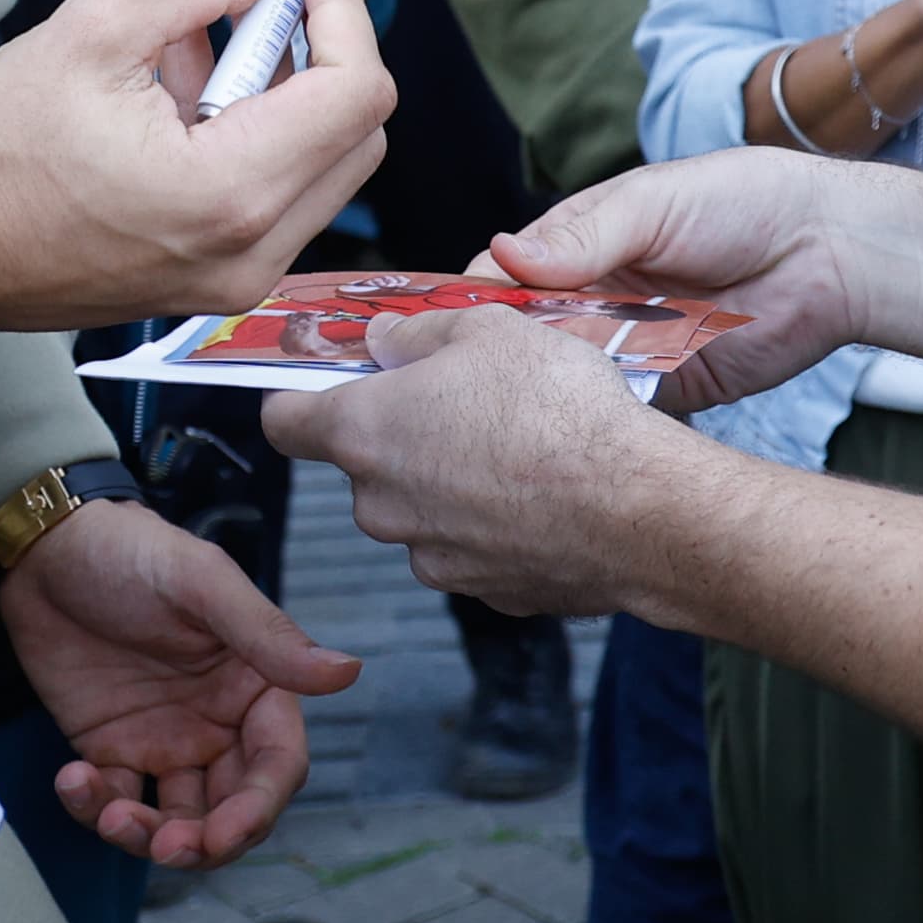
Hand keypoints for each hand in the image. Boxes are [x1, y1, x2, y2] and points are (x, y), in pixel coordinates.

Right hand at [0, 0, 395, 332]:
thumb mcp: (93, 30)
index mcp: (229, 194)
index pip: (353, 91)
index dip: (344, 3)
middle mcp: (251, 251)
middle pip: (356, 129)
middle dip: (322, 43)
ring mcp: (238, 275)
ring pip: (324, 162)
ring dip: (287, 86)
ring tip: (198, 39)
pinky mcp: (220, 276)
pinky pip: (280, 193)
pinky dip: (258, 129)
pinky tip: (184, 89)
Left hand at [1, 498, 360, 869]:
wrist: (45, 545)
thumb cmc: (131, 550)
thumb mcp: (200, 583)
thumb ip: (266, 634)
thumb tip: (348, 670)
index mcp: (253, 686)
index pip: (276, 766)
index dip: (256, 809)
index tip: (222, 834)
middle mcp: (216, 722)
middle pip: (230, 808)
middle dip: (203, 841)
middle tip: (164, 847)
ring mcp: (164, 740)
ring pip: (175, 820)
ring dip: (147, 835)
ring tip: (107, 813)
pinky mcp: (110, 749)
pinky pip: (114, 801)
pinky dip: (94, 808)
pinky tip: (72, 779)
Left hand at [267, 309, 692, 617]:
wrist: (638, 508)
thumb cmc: (558, 411)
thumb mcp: (485, 330)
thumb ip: (415, 335)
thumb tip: (382, 341)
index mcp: (363, 433)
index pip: (284, 421)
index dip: (300, 396)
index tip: (332, 381)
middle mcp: (382, 505)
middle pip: (364, 465)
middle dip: (401, 435)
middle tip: (461, 400)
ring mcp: (433, 558)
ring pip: (421, 509)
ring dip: (450, 482)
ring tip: (517, 447)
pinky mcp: (486, 592)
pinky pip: (473, 548)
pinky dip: (494, 525)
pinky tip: (543, 494)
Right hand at [479, 150, 868, 418]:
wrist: (828, 252)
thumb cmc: (741, 202)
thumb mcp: (651, 204)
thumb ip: (580, 237)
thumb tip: (503, 254)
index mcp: (579, 244)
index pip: (504, 278)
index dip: (476, 304)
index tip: (450, 332)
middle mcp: (595, 298)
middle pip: (527, 337)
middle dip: (505, 358)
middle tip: (483, 381)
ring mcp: (628, 345)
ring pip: (567, 378)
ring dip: (551, 390)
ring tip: (525, 409)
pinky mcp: (667, 386)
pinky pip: (620, 408)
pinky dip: (602, 415)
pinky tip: (584, 422)